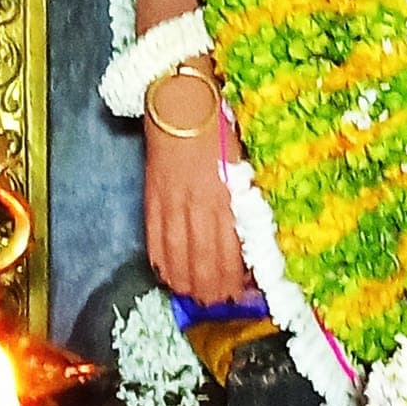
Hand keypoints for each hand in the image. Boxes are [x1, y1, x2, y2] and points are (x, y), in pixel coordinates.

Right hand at [144, 78, 248, 304]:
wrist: (181, 102)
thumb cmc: (222, 127)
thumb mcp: (245, 162)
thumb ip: (247, 198)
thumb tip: (255, 233)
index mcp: (228, 196)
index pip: (232, 251)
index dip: (237, 278)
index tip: (244, 292)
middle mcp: (198, 206)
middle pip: (204, 263)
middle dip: (213, 289)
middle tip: (221, 303)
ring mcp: (171, 205)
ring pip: (178, 259)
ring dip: (188, 284)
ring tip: (197, 297)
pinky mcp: (151, 200)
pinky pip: (154, 242)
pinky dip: (162, 265)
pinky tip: (170, 277)